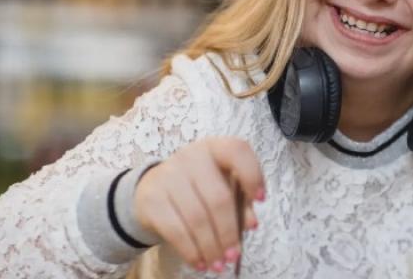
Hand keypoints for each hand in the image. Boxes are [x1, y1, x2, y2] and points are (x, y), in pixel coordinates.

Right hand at [133, 137, 264, 271]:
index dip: (252, 175)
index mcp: (214, 148)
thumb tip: (250, 224)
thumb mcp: (221, 185)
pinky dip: (190, 251)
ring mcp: (168, 176)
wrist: (152, 188)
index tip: (261, 200)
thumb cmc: (198, 187)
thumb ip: (240, 200)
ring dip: (210, 247)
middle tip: (234, 255)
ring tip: (219, 265)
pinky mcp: (151, 198)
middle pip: (217, 198)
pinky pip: (175, 230)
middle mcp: (190, 157)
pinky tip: (199, 262)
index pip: (237, 151)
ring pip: (196, 218)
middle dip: (229, 232)